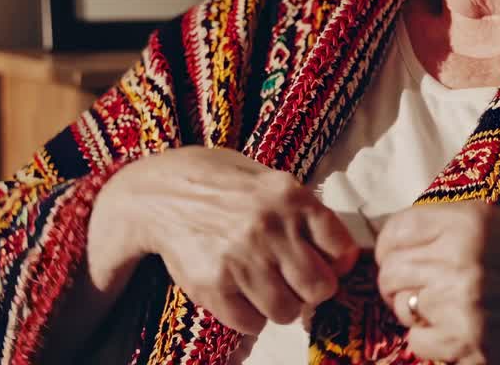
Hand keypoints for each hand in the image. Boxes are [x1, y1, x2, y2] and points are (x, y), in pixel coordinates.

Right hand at [90, 148, 359, 333]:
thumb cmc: (218, 182)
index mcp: (290, 196)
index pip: (342, 248)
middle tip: (294, 282)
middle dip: (311, 290)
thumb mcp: (266, 178)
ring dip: (280, 306)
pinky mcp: (213, 285)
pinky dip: (249, 316)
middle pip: (320, 287)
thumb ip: (303, 210)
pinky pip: (251, 323)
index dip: (336, 262)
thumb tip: (341, 256)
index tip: (324, 263)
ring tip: (264, 288)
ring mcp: (241, 258)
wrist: (157, 192)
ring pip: (287, 311)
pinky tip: (239, 294)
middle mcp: (270, 227)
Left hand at [375, 201, 499, 363]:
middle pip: (391, 271)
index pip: (396, 231)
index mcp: (467, 223)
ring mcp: (463, 304)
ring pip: (401, 306)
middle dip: (395, 282)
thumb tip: (391, 240)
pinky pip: (418, 340)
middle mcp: (461, 259)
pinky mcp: (468, 343)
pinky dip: (430, 340)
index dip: (388, 247)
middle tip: (413, 289)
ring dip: (413, 310)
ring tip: (441, 310)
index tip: (393, 257)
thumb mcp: (494, 225)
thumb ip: (443, 226)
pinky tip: (455, 333)